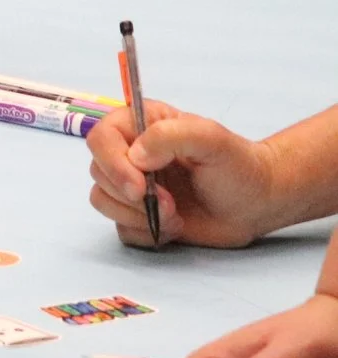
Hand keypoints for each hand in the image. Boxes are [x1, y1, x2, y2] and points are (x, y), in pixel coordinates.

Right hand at [85, 101, 276, 248]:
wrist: (258, 204)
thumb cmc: (239, 166)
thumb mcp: (211, 139)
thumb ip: (170, 136)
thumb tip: (136, 158)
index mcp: (140, 126)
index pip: (100, 137)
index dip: (112, 162)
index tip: (139, 186)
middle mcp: (130, 154)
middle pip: (98, 172)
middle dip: (131, 195)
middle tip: (170, 203)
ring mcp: (134, 186)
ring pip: (103, 201)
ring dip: (138, 215)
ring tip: (176, 216)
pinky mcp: (139, 215)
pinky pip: (120, 227)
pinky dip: (145, 232)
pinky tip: (174, 227)